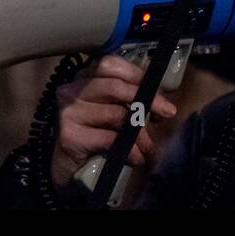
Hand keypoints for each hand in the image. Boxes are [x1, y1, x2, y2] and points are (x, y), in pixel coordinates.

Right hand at [51, 55, 177, 189]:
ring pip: (116, 115)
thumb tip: (161, 101)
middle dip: (148, 100)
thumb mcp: (113, 112)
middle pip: (115, 87)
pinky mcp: (69, 135)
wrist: (67, 170)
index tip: (157, 91)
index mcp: (82, 78)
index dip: (137, 75)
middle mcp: (70, 91)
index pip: (110, 64)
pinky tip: (135, 158)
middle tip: (167, 113)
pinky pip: (110, 138)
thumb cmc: (94, 137)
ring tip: (147, 147)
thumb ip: (131, 99)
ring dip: (139, 134)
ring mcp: (67, 112)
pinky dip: (129, 149)